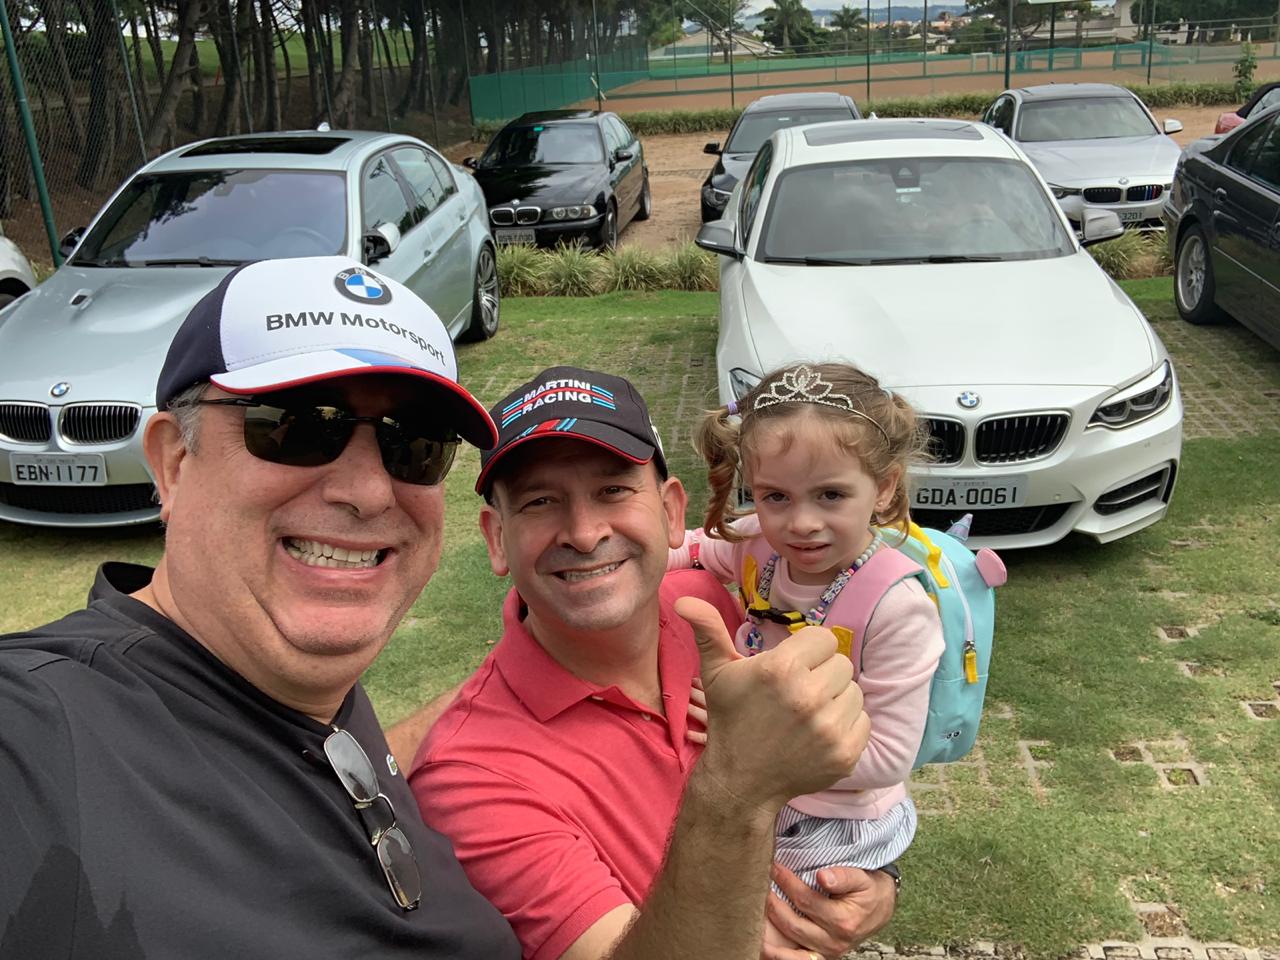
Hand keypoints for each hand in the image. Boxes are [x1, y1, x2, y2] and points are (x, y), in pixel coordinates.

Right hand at [675, 597, 870, 810]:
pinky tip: (819, 733)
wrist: (740, 781)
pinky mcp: (846, 753)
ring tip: (809, 713)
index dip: (808, 650)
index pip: (824, 638)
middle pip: (841, 664)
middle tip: (798, 692)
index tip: (792, 667)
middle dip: (822, 674)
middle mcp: (809, 695)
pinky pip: (863, 721)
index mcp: (781, 668)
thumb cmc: (730, 720)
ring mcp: (830, 727)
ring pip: (854, 692)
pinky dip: (846, 725)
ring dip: (836, 699)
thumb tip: (683, 600)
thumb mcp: (716, 672)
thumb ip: (708, 630)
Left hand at [761, 865, 896, 959]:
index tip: (774, 867)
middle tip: (759, 888)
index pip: (806, 900)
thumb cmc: (868, 890)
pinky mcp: (820, 957)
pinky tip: (763, 948)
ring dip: (770, 940)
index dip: (787, 882)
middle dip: (773, 906)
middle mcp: (833, 942)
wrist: (880, 909)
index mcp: (843, 921)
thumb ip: (843, 877)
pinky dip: (779, 957)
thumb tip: (822, 876)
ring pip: (791, 953)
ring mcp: (826, 953)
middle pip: (794, 925)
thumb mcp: (861, 879)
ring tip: (750, 926)